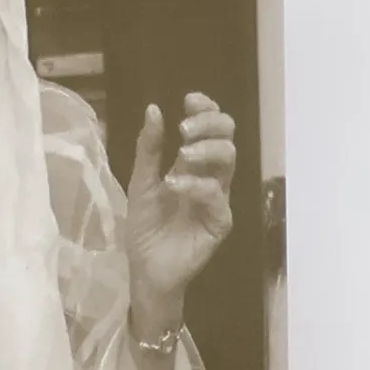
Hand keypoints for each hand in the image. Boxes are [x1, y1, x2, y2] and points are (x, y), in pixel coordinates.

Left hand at [125, 94, 235, 328]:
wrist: (146, 268)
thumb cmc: (145, 227)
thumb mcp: (140, 183)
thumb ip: (149, 149)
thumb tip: (155, 109)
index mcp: (192, 164)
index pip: (210, 128)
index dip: (205, 109)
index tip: (188, 100)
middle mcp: (209, 176)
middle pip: (226, 138)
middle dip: (209, 125)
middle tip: (184, 131)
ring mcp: (217, 198)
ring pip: (229, 161)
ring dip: (205, 151)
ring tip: (182, 156)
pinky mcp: (220, 221)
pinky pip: (217, 196)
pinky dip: (196, 185)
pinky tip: (175, 186)